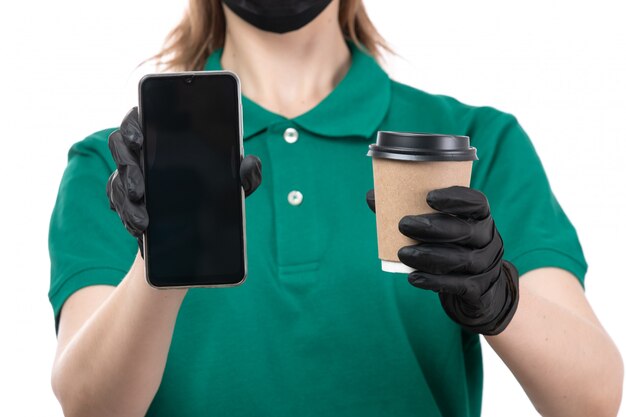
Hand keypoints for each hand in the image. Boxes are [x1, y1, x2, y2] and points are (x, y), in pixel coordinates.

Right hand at [106, 106, 261, 256]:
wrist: (206, 228)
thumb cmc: (220, 192)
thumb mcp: (236, 184)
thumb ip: (247, 173)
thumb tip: (249, 164)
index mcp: (166, 135)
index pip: (139, 117)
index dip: (133, 125)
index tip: (140, 141)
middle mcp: (143, 150)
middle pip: (119, 145)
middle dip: (126, 166)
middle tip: (140, 190)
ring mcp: (131, 174)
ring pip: (116, 179)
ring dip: (126, 200)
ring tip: (142, 220)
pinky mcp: (126, 198)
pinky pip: (117, 203)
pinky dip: (128, 217)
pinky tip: (139, 229)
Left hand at [366, 186, 518, 334]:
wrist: (478, 288)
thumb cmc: (452, 246)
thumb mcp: (441, 228)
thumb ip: (409, 211)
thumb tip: (372, 196)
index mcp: (480, 217)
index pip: (476, 202)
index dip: (455, 198)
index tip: (428, 197)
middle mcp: (488, 238)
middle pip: (465, 230)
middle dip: (433, 227)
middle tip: (403, 224)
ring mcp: (486, 265)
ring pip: (460, 259)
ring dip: (428, 256)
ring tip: (402, 253)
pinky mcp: (478, 288)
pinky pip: (457, 284)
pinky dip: (434, 281)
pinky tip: (413, 278)